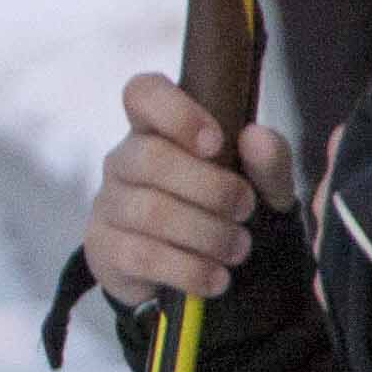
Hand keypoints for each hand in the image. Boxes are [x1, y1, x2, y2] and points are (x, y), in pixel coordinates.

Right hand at [82, 70, 296, 305]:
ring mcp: (108, 203)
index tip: (216, 143)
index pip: (143, 93)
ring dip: (206, 233)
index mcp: (157, 128)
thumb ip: (268, 160)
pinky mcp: (103, 247)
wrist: (193, 275)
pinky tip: (216, 279)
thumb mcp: (260, 186)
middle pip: (151, 158)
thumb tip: (256, 137)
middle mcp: (124, 159)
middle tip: (245, 210)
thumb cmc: (222, 212)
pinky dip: (188, 269)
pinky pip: (141, 255)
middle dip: (210, 187)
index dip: (176, 111)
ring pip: (149, 211)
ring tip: (238, 249)